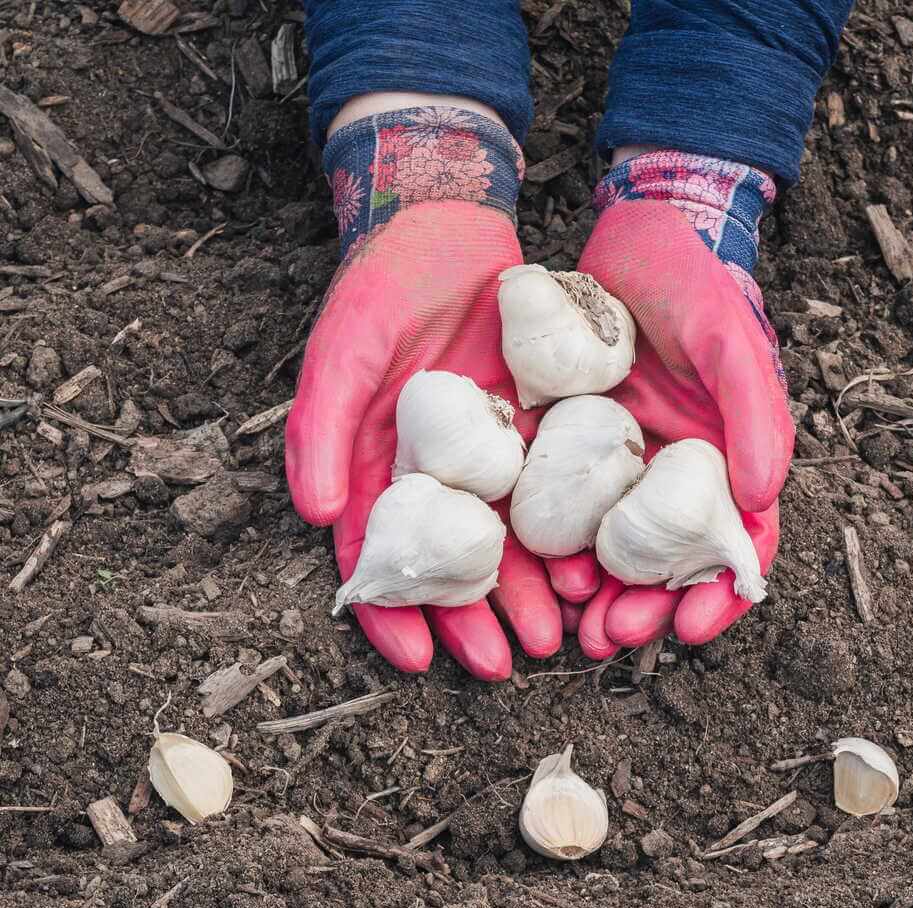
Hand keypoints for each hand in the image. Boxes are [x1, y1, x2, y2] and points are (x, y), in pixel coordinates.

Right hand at [285, 103, 596, 680]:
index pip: (379, 554)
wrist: (450, 229)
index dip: (390, 609)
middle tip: (501, 664)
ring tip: (551, 638)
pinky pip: (555, 495)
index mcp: (377, 468)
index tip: (414, 659)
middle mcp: (435, 476)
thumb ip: (321, 428)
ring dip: (525, 595)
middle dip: (472, 619)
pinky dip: (567, 537)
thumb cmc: (380, 289)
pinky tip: (588, 572)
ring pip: (507, 543)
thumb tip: (315, 516)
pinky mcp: (537, 433)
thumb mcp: (344, 349)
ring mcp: (489, 459)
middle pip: (450, 564)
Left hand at [573, 192, 793, 656]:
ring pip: (610, 545)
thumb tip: (764, 495)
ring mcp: (617, 461)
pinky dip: (550, 543)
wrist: (632, 231)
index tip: (691, 630)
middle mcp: (672, 471)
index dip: (721, 593)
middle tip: (610, 638)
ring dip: (595, 592)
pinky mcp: (565, 441)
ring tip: (571, 625)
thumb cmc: (695, 282)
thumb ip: (754, 412)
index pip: (736, 543)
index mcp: (722, 458)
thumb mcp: (728, 338)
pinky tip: (532, 568)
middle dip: (644, 607)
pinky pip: (558, 503)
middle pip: (666, 560)